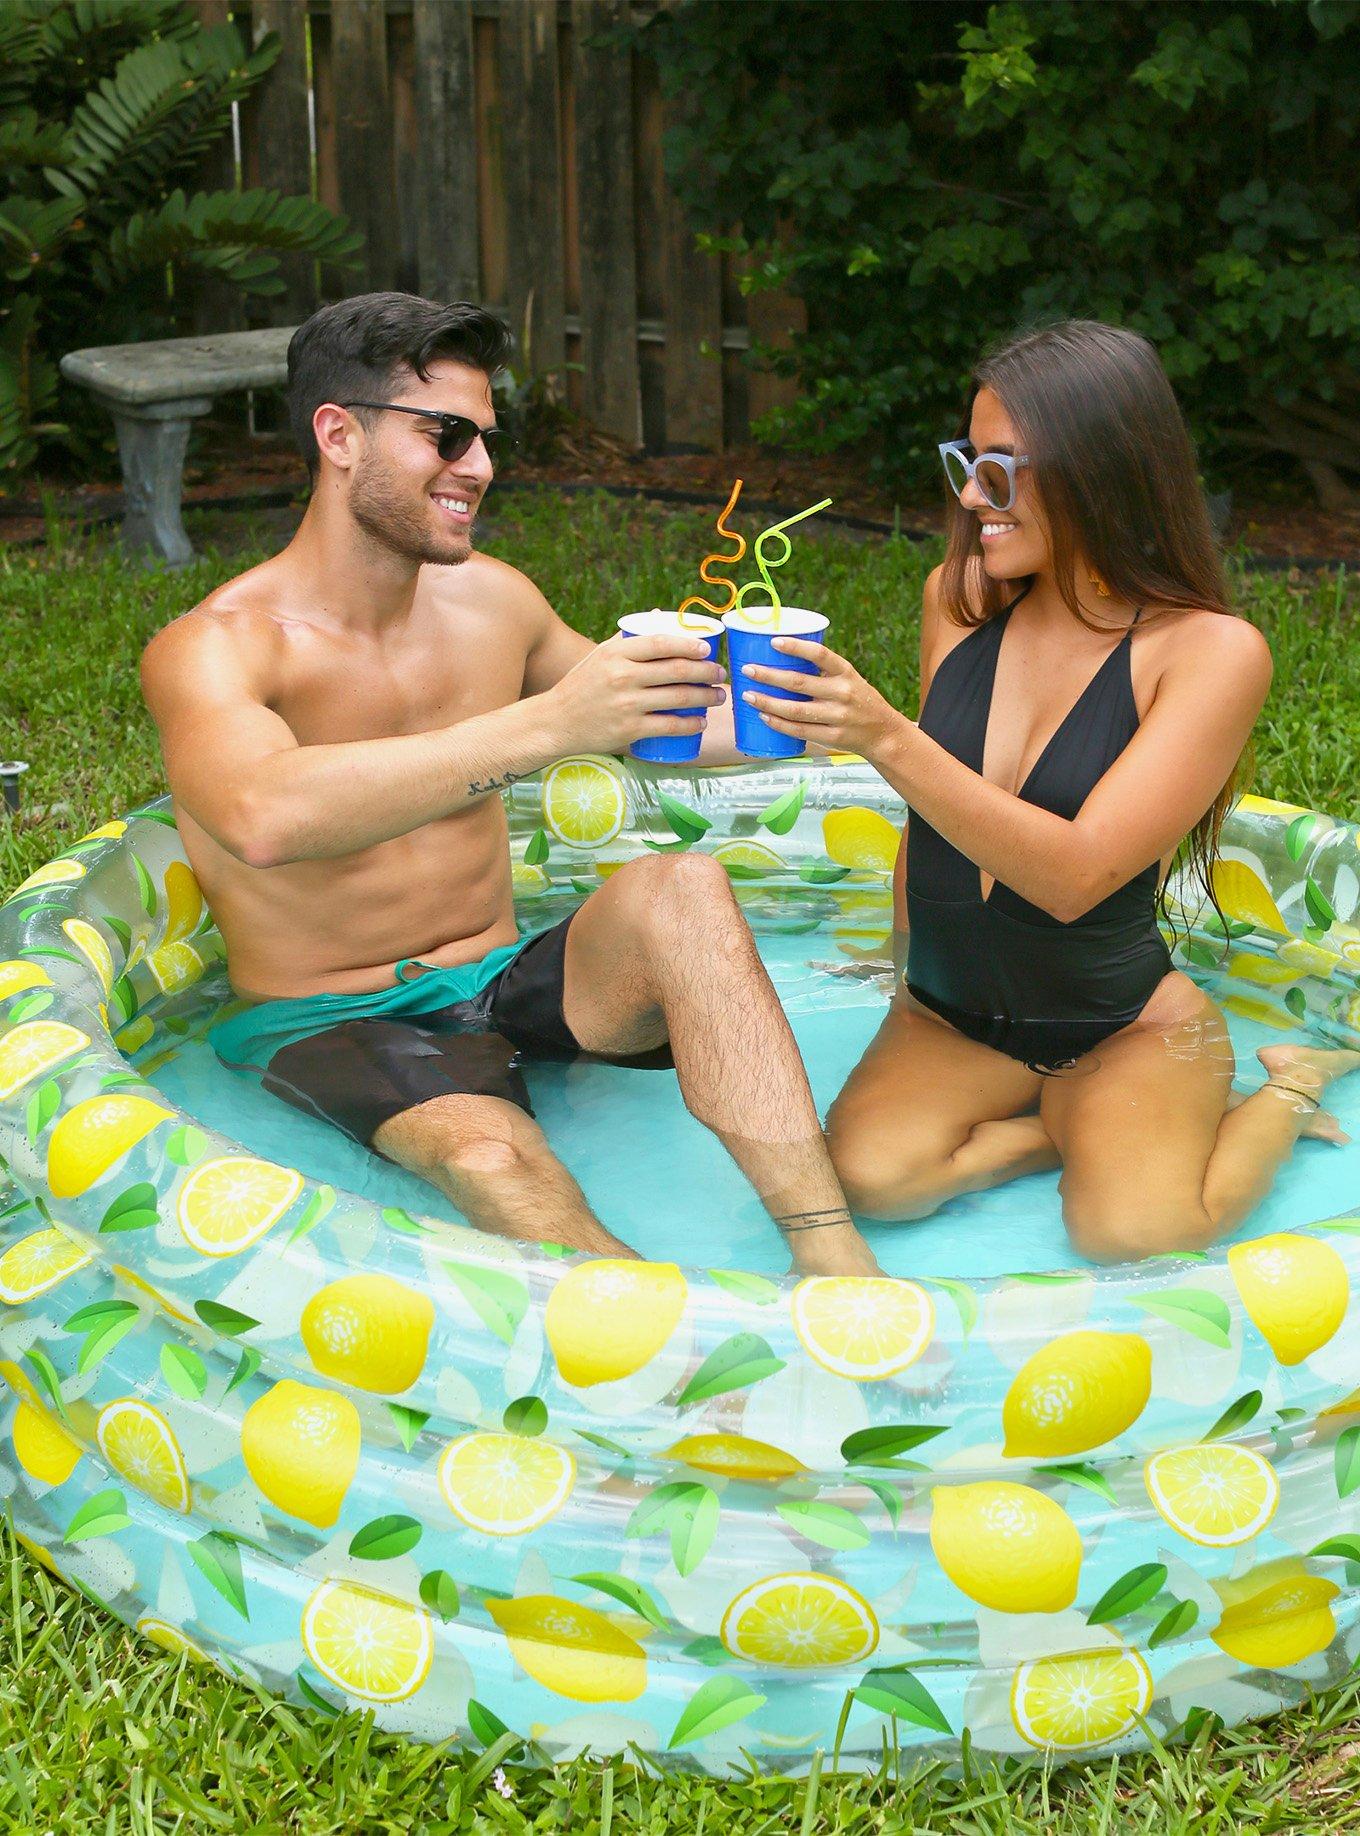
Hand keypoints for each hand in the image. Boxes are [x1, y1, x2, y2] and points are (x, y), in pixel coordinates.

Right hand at [540, 634, 726, 755]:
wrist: (555, 722)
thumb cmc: (581, 686)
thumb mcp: (600, 656)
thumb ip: (629, 638)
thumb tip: (660, 614)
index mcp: (616, 653)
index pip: (662, 643)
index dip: (690, 645)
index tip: (708, 649)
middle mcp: (622, 676)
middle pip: (677, 670)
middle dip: (707, 671)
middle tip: (720, 673)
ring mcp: (627, 704)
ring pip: (679, 698)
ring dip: (706, 697)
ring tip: (718, 696)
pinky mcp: (630, 729)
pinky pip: (670, 726)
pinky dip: (691, 724)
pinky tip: (701, 722)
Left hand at [739, 639, 905, 757]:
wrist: (884, 733)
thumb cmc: (858, 700)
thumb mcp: (848, 679)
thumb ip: (822, 671)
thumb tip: (780, 659)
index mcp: (846, 672)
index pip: (820, 654)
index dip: (796, 647)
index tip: (774, 641)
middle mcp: (843, 692)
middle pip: (798, 683)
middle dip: (768, 676)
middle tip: (747, 669)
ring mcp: (838, 716)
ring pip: (795, 710)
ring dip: (767, 702)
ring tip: (748, 695)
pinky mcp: (833, 737)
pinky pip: (799, 731)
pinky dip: (778, 724)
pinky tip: (763, 717)